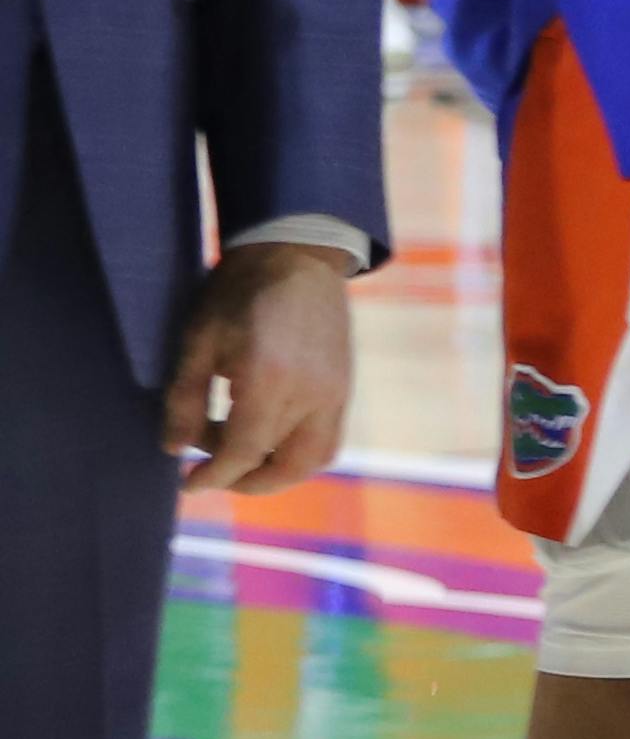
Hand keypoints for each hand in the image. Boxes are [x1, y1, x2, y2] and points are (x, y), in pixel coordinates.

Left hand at [163, 243, 349, 494]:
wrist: (297, 256)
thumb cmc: (238, 293)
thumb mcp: (198, 341)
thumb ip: (185, 400)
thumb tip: (174, 449)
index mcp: (268, 378)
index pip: (243, 451)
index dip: (213, 475)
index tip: (188, 482)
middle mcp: (310, 392)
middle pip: (284, 465)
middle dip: (246, 481)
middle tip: (214, 475)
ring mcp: (335, 391)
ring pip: (315, 458)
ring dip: (279, 472)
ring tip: (244, 460)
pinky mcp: (345, 386)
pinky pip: (327, 438)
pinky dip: (299, 452)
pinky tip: (268, 436)